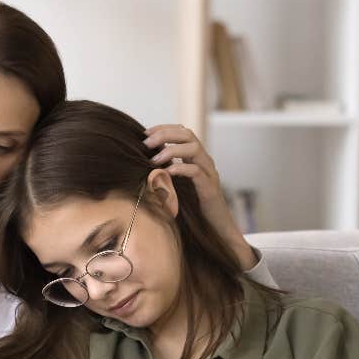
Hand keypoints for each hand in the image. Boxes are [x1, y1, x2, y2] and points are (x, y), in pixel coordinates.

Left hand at [143, 124, 256, 268]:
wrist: (217, 230)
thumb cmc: (194, 210)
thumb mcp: (178, 186)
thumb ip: (166, 173)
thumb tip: (141, 166)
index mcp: (196, 159)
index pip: (182, 132)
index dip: (164, 128)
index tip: (145, 132)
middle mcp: (205, 162)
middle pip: (188, 135)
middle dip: (165, 135)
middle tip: (146, 143)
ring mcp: (209, 174)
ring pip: (194, 149)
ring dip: (171, 150)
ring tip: (154, 159)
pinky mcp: (210, 189)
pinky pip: (196, 172)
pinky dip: (180, 169)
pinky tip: (166, 173)